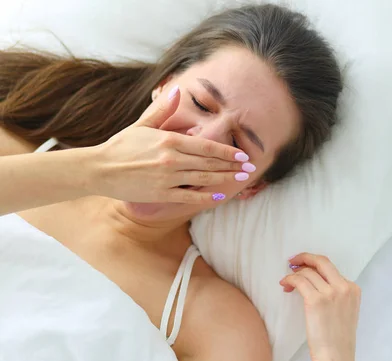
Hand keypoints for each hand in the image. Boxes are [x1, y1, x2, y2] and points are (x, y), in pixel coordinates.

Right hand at [89, 86, 249, 203]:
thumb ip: (162, 110)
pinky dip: (205, 196)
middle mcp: (172, 159)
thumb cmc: (120, 146)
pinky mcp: (161, 194)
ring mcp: (167, 178)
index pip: (206, 146)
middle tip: (249, 169)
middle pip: (209, 163)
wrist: (100, 169)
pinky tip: (218, 196)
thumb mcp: (142, 125)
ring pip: (203, 179)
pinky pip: (189, 196)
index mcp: (169, 140)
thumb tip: (176, 91)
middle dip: (231, 166)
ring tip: (240, 180)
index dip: (227, 151)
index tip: (242, 155)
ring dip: (224, 179)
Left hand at [279, 253, 361, 360]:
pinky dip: (289, 280)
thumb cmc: (337, 341)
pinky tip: (285, 286)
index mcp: (353, 289)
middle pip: (321, 262)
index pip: (331, 268)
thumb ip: (336, 296)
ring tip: (286, 282)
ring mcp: (330, 293)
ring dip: (294, 274)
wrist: (336, 358)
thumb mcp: (345, 312)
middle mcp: (344, 287)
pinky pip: (299, 281)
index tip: (303, 266)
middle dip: (305, 257)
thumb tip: (315, 284)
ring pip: (307, 272)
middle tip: (293, 261)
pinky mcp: (315, 300)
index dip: (314, 265)